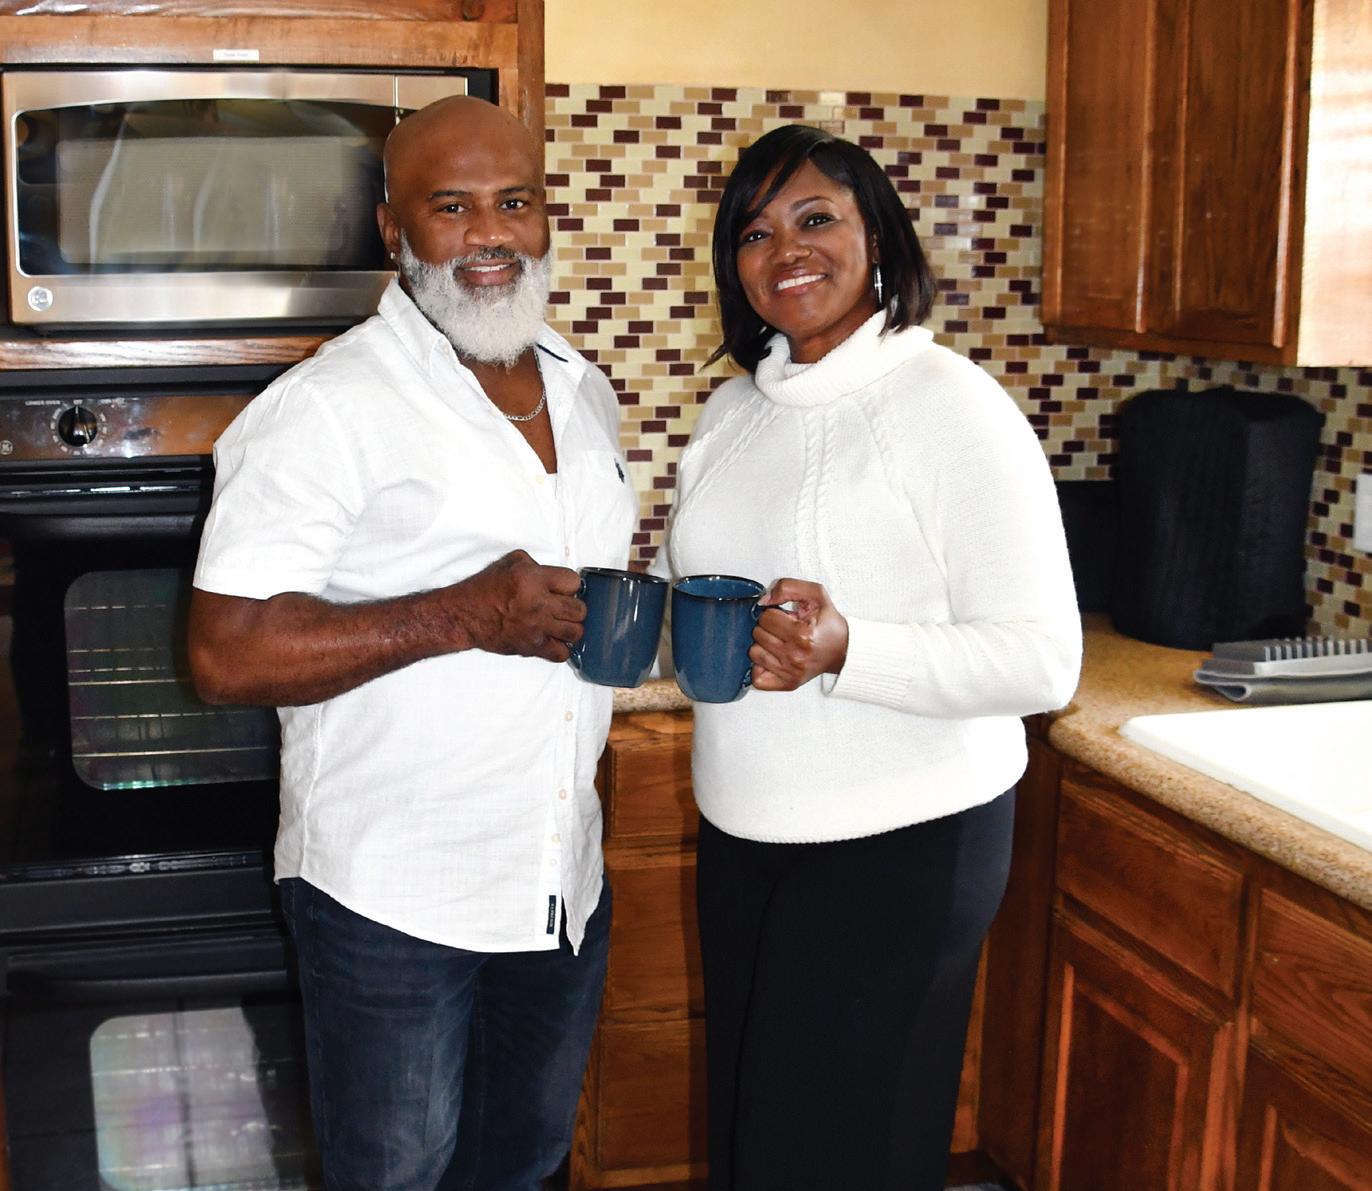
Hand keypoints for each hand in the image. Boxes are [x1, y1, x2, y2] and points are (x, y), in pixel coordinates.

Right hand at [450, 549, 584, 661]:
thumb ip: (537, 565)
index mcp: (534, 579)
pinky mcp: (531, 647)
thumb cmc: (483, 590)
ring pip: (575, 633)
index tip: (562, 589)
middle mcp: (538, 603)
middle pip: (579, 610)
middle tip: (563, 608)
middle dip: (574, 608)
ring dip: (571, 628)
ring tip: (560, 625)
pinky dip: (560, 648)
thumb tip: (555, 577)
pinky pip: (561, 654)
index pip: (574, 582)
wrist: (464, 615)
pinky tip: (552, 640)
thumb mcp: (510, 563)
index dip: (569, 585)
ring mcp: (536, 627)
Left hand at [749, 578, 848, 691]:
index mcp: (802, 634)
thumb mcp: (816, 595)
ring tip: (779, 642)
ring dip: (763, 645)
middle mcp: (795, 656)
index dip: (773, 613)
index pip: (765, 617)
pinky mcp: (788, 684)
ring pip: (754, 653)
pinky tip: (773, 658)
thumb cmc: (829, 624)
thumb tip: (764, 600)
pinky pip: (758, 678)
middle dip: (768, 628)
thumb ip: (789, 587)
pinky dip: (761, 667)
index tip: (786, 617)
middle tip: (784, 629)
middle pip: (758, 634)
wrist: (844, 649)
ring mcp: (791, 673)